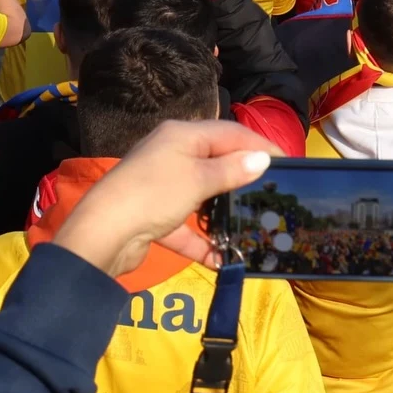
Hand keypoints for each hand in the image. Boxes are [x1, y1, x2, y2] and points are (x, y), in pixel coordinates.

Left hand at [52, 119, 270, 278]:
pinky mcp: (155, 216)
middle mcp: (171, 154)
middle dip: (243, 180)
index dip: (259, 146)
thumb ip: (231, 170)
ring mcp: (162, 186)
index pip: (229, 133)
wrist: (104, 232)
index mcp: (181, 135)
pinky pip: (186, 227)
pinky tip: (223, 259)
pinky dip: (203, 242)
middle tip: (273, 195)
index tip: (288, 164)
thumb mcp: (198, 179)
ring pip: (203, 196)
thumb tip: (261, 158)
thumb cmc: (154, 193)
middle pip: (216, 162)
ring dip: (224, 213)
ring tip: (254, 225)